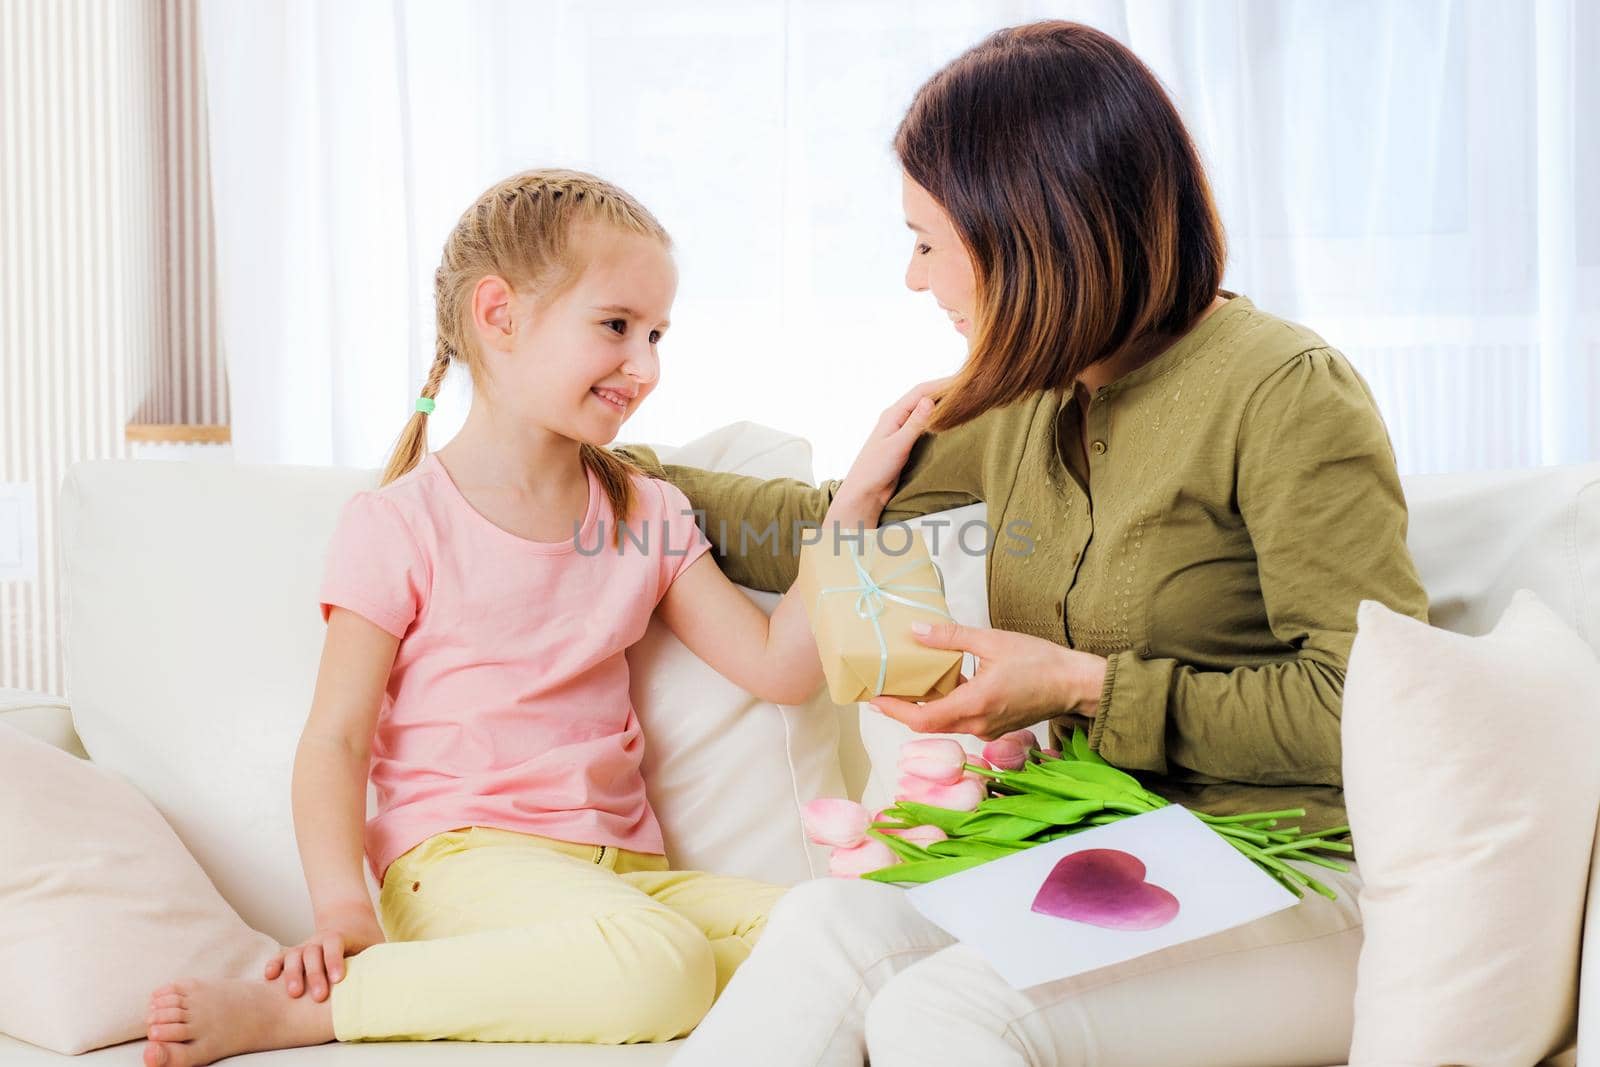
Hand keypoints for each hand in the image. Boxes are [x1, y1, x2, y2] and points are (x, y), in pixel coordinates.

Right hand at [265, 901, 385, 1000]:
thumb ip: (382, 958)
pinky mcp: (295, 953)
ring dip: (292, 973)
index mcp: (341, 936)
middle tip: (318, 997)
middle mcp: (320, 940)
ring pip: (295, 955)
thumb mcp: (376, 945)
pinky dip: (274, 964)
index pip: (335, 945)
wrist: (348, 918)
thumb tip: (399, 976)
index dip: (335, 960)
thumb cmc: (365, 938)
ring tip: (292, 993)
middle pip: (313, 953)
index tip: (338, 979)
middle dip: (315, 974)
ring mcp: (306, 945)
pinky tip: (268, 977)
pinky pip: (282, 957)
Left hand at [833, 376, 953, 519]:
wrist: (865, 492)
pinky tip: (950, 424)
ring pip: (926, 412)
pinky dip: (938, 422)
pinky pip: (925, 426)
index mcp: (893, 414)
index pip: (921, 392)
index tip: (963, 382)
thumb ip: (914, 424)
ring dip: (942, 406)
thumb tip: (930, 400)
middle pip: (924, 398)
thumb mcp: (897, 445)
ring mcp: (902, 430)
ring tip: (964, 403)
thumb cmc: (875, 469)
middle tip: (969, 389)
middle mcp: (898, 418)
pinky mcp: (907, 443)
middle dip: (945, 392)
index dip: (942, 384)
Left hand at [867, 621, 1107, 740]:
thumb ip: (951, 637)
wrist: (1076, 684)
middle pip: (928, 724)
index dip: (894, 710)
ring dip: (923, 706)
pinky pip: (961, 719)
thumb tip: (916, 631)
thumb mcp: (992, 641)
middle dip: (902, 708)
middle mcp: (978, 723)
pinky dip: (944, 704)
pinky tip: (938, 683)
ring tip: (904, 683)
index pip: (923, 718)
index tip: (873, 697)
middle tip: (881, 689)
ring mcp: (987, 728)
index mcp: (975, 704)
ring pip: (944, 722)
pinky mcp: (994, 725)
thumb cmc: (1041, 662)